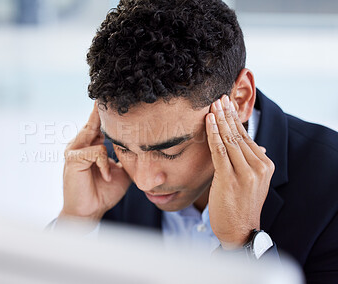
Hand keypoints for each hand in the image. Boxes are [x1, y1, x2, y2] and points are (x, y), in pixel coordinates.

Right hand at [60, 103, 130, 222]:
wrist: (89, 212)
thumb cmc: (104, 192)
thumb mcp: (122, 172)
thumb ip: (128, 158)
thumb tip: (144, 148)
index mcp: (91, 145)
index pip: (99, 124)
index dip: (106, 112)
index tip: (116, 97)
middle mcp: (81, 143)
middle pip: (93, 121)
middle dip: (100, 109)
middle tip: (108, 93)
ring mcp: (74, 150)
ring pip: (93, 132)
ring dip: (107, 138)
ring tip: (114, 142)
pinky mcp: (72, 159)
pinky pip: (95, 152)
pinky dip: (104, 164)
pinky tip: (106, 177)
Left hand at [206, 95, 274, 249]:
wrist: (240, 231)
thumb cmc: (240, 205)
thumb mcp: (251, 182)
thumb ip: (250, 162)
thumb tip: (256, 146)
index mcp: (264, 165)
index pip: (247, 137)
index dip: (235, 119)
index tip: (227, 105)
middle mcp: (258, 166)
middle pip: (239, 135)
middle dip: (228, 114)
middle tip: (219, 97)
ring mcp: (246, 173)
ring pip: (230, 140)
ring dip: (220, 120)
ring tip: (213, 105)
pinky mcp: (230, 178)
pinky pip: (220, 151)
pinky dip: (214, 134)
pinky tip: (209, 121)